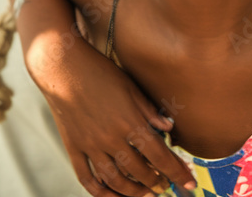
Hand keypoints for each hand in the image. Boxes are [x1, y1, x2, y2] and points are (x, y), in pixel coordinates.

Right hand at [29, 38, 195, 196]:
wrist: (63, 66)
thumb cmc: (99, 72)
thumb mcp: (130, 86)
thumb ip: (149, 110)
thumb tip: (168, 128)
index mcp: (129, 121)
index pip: (160, 155)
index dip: (176, 172)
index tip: (188, 183)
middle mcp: (111, 138)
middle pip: (139, 171)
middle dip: (156, 182)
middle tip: (164, 186)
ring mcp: (91, 145)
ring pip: (115, 180)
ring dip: (132, 192)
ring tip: (144, 194)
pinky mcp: (74, 148)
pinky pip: (86, 178)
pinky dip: (100, 192)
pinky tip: (111, 194)